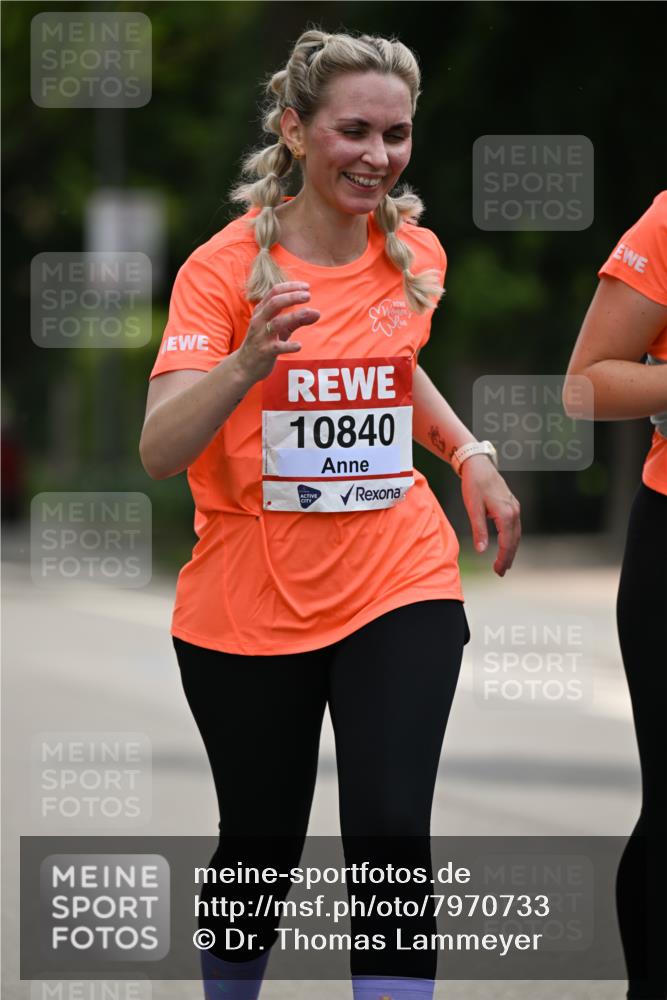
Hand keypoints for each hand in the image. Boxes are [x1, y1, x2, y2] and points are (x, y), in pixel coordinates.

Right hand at [236, 281, 319, 382]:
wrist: (244, 366)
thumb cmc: (264, 343)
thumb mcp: (281, 329)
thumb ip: (297, 320)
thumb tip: (317, 313)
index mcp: (261, 311)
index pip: (274, 292)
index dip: (290, 287)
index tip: (307, 287)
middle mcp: (259, 321)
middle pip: (275, 303)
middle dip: (292, 297)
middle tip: (308, 295)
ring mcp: (261, 336)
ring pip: (277, 323)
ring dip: (294, 316)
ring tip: (310, 311)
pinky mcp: (265, 352)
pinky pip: (277, 347)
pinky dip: (289, 346)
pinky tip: (299, 345)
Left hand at [460, 455, 520, 575]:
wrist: (479, 465)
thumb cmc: (474, 485)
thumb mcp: (473, 508)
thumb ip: (478, 529)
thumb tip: (481, 550)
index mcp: (505, 513)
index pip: (506, 542)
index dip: (502, 558)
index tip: (497, 570)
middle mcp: (514, 511)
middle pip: (514, 541)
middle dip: (508, 558)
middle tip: (500, 573)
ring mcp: (515, 508)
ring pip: (516, 534)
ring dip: (511, 550)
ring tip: (504, 564)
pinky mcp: (513, 505)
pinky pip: (515, 527)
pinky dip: (512, 539)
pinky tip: (506, 546)